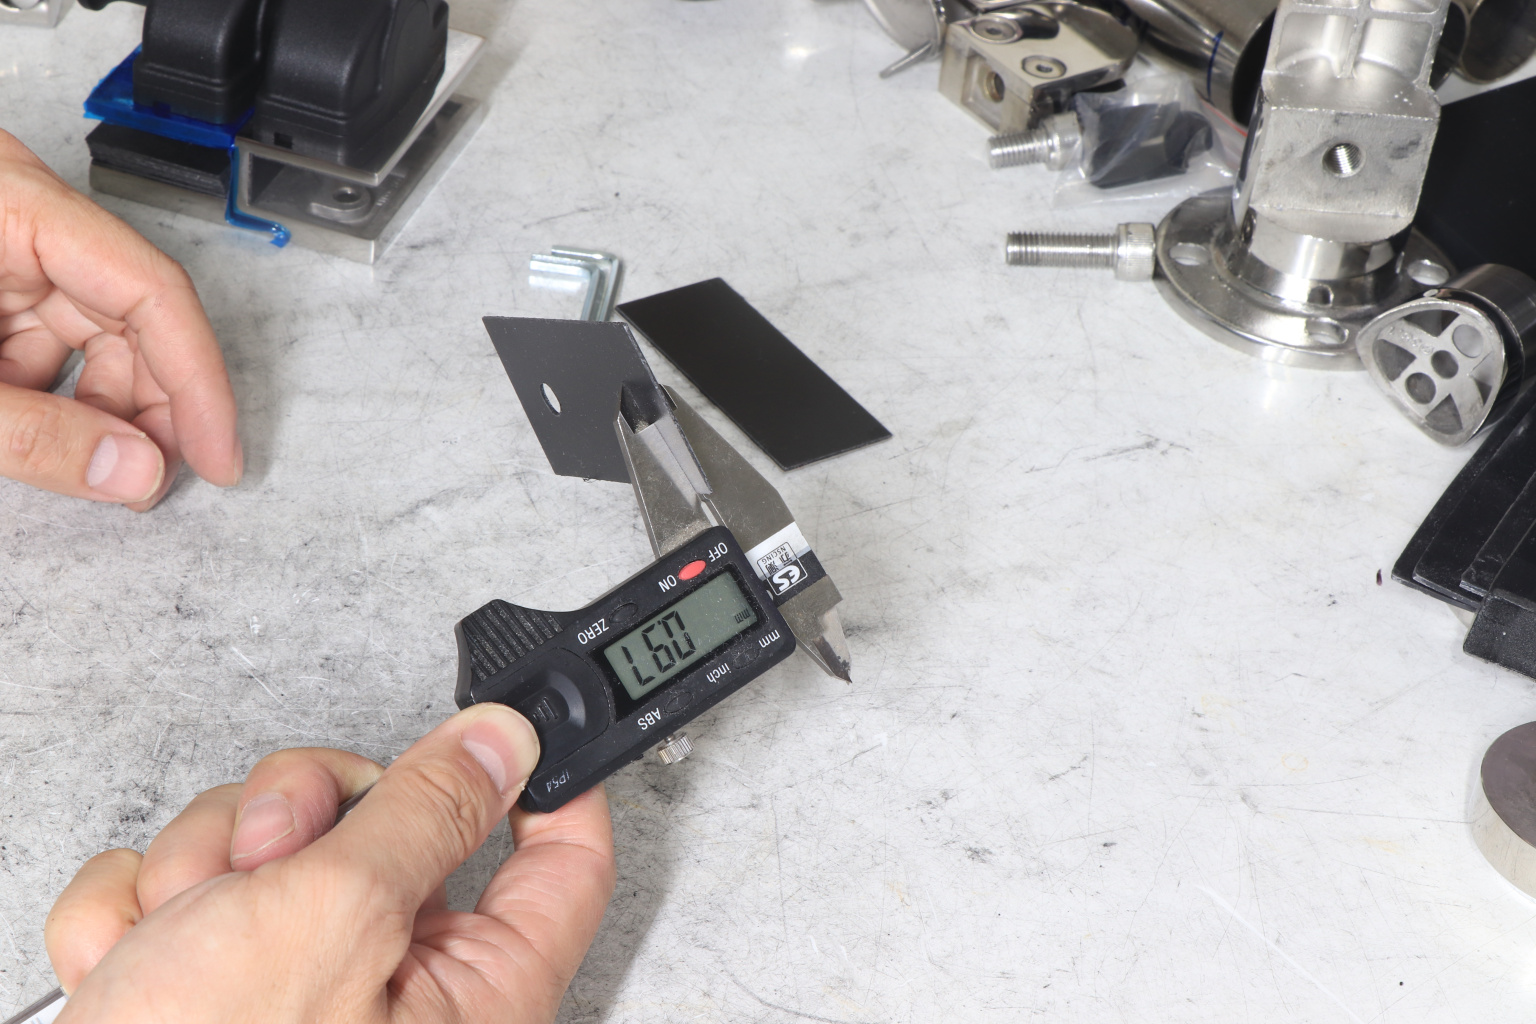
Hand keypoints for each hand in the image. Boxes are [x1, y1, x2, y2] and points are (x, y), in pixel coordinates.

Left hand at [0, 129, 240, 509]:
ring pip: (92, 334)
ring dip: (99, 409)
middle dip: (148, 406)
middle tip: (153, 478)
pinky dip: (50, 398)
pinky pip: (44, 341)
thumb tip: (133, 474)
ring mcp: (0, 244)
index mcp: (10, 199)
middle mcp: (17, 213)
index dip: (197, 382)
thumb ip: (32, 432)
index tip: (220, 453)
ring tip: (96, 467)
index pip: (151, 289)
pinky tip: (46, 435)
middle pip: (131, 313)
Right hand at [44, 705, 615, 1022]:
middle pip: (396, 824)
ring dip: (209, 863)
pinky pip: (193, 887)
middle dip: (307, 813)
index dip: (545, 783)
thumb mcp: (338, 923)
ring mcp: (300, 986)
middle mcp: (397, 992)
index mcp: (475, 995)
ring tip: (184, 930)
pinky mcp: (210, 985)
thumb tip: (507, 746)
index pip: (563, 864)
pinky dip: (144, 911)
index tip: (505, 729)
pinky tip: (134, 960)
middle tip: (273, 849)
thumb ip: (427, 816)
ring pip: (283, 840)